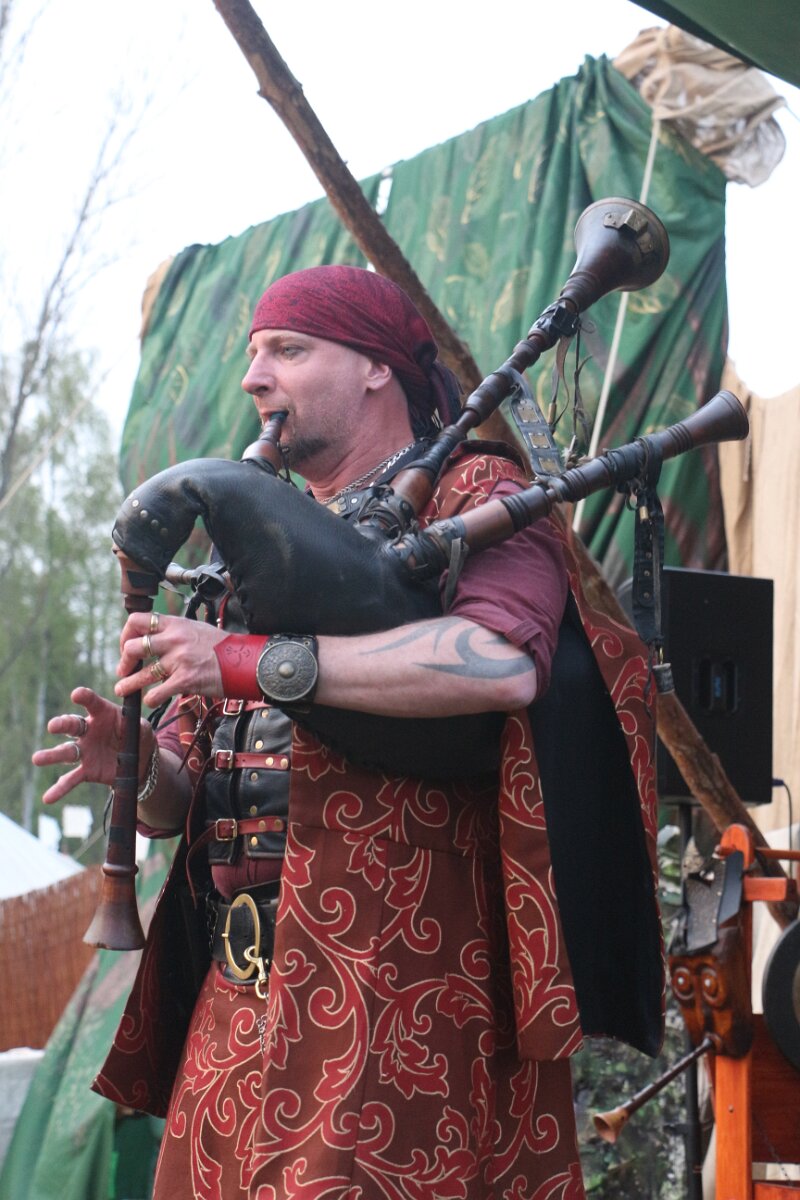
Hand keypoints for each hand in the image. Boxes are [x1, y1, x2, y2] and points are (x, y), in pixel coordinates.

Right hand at [31, 686, 152, 805]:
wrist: (140, 762)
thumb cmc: (139, 737)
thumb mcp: (143, 729)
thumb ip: (138, 726)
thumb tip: (133, 725)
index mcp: (103, 715)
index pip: (92, 704)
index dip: (85, 698)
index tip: (77, 694)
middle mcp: (89, 731)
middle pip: (72, 726)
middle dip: (62, 724)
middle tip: (53, 726)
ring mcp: (85, 751)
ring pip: (66, 752)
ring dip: (51, 755)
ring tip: (37, 759)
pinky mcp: (87, 770)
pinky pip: (71, 779)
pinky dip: (60, 789)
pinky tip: (47, 798)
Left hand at [116, 611, 226, 707]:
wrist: (245, 661)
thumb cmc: (222, 647)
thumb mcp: (196, 628)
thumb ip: (174, 631)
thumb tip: (153, 636)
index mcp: (175, 624)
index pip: (137, 621)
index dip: (125, 635)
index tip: (127, 646)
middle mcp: (174, 640)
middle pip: (133, 647)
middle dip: (123, 661)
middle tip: (124, 670)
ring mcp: (179, 660)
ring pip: (141, 674)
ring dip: (127, 685)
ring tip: (121, 689)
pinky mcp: (185, 680)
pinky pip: (156, 693)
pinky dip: (150, 699)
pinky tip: (151, 700)